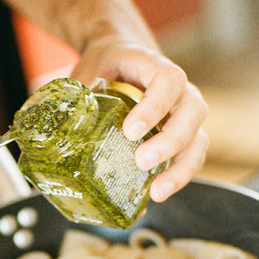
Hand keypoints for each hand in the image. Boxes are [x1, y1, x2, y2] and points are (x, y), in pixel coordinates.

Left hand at [71, 42, 208, 201]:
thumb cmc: (105, 69)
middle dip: (170, 141)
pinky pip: (190, 158)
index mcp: (155, 68)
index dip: (154, 106)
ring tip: (156, 192)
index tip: (130, 130)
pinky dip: (176, 178)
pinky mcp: (182, 138)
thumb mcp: (88, 74)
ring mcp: (184, 115)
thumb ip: (79, 101)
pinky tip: (155, 194)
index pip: (168, 80)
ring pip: (198, 140)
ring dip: (180, 168)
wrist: (119, 63)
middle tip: (141, 161)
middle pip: (193, 112)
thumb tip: (60, 142)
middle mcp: (179, 91)